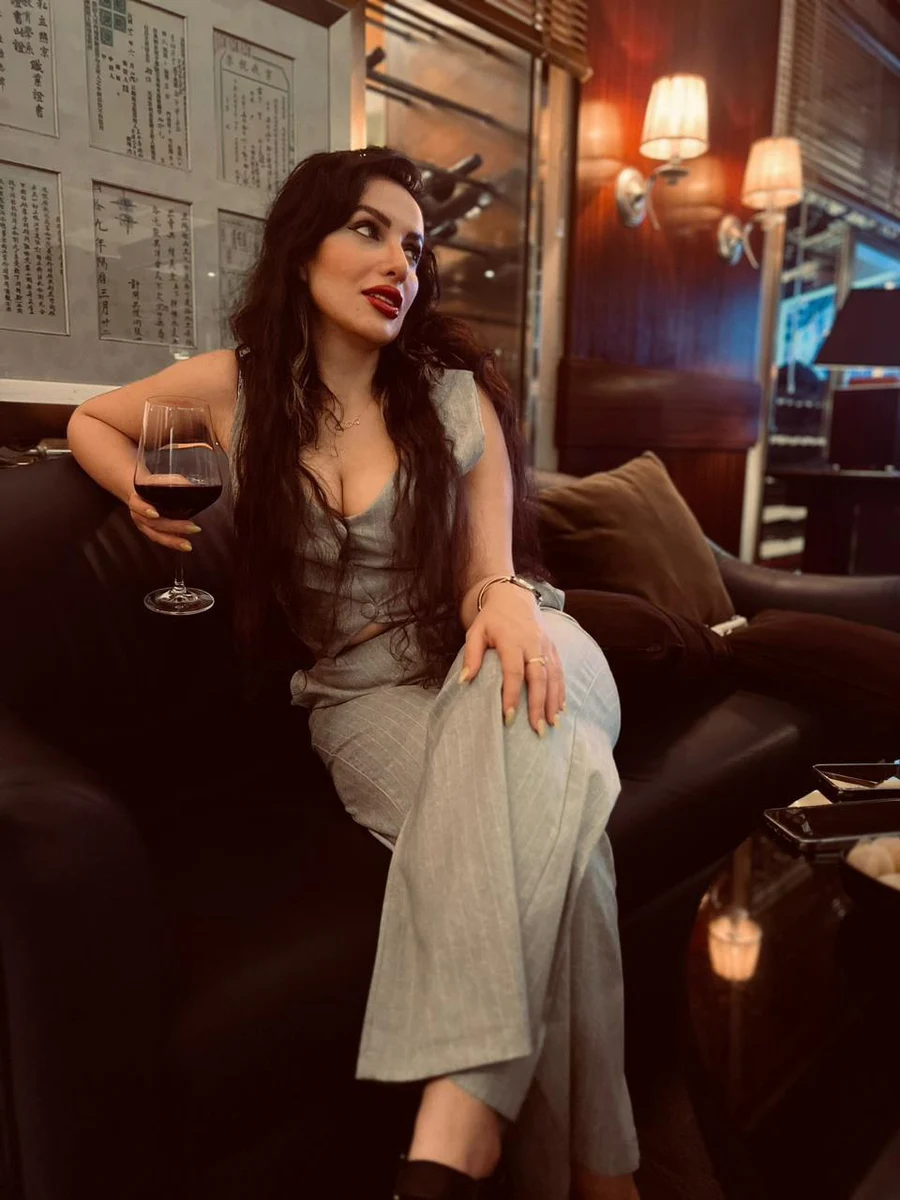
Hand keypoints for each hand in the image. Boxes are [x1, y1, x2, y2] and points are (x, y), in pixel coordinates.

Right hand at [127, 474, 199, 552]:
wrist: (138, 492)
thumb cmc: (151, 485)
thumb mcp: (158, 480)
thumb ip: (172, 481)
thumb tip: (189, 485)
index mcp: (137, 499)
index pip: (137, 505)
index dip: (145, 509)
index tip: (155, 514)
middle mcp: (138, 514)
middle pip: (152, 523)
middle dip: (173, 527)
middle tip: (192, 527)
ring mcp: (143, 525)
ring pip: (155, 535)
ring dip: (173, 541)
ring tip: (188, 545)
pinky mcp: (149, 532)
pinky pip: (160, 539)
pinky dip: (172, 543)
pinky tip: (184, 545)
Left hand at [460, 584, 565, 734]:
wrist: (514, 597)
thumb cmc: (491, 619)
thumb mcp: (475, 632)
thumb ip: (471, 656)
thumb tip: (464, 681)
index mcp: (511, 640)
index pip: (513, 671)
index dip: (511, 695)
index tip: (508, 717)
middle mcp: (533, 644)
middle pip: (538, 678)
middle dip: (538, 705)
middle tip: (537, 730)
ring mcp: (546, 646)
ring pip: (553, 677)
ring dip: (553, 702)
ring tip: (551, 724)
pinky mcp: (553, 648)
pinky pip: (560, 672)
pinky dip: (561, 692)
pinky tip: (560, 709)